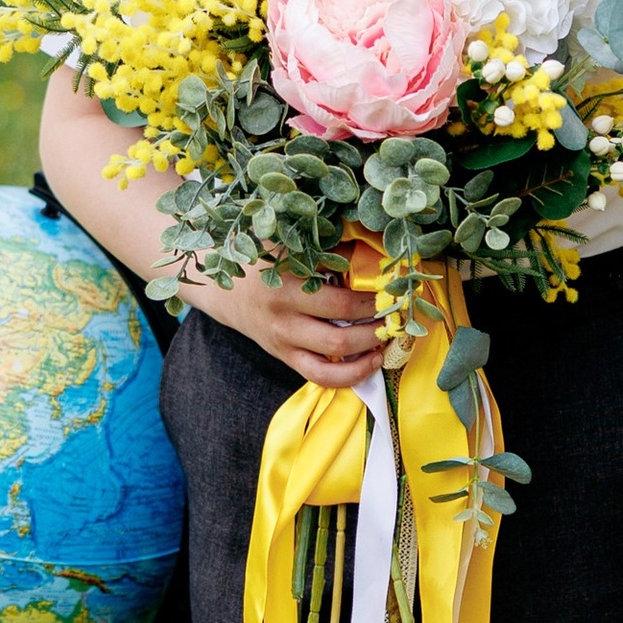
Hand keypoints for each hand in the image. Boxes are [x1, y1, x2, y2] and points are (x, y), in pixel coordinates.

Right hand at [193, 259, 382, 388]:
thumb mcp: (291, 246)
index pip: (341, 301)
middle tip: (397, 318)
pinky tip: (369, 363)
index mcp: (287, 285)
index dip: (374, 301)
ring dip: (366, 355)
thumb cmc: (264, 261)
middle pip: (340, 335)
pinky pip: (319, 376)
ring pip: (331, 361)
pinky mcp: (285, 357)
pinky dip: (348, 376)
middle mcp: (284, 318)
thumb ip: (331, 250)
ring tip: (385, 343)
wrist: (224, 290)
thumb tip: (377, 255)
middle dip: (376, 330)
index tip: (395, 294)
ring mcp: (283, 342)